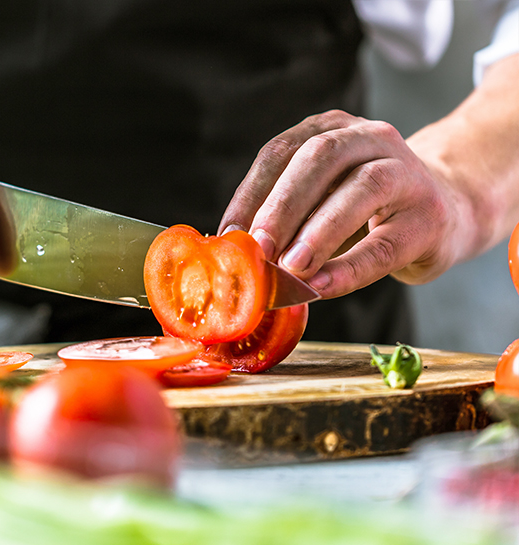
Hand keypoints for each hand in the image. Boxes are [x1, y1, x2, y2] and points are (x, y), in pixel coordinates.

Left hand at [219, 110, 463, 298]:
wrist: (446, 211)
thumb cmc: (364, 209)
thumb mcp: (321, 197)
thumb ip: (284, 215)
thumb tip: (235, 250)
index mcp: (331, 129)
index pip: (281, 151)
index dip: (251, 192)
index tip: (228, 233)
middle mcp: (370, 138)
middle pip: (321, 158)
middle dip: (282, 204)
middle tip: (258, 247)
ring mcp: (407, 172)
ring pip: (362, 189)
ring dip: (318, 231)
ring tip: (290, 267)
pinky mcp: (429, 216)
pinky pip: (385, 242)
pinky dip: (350, 267)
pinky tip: (321, 285)